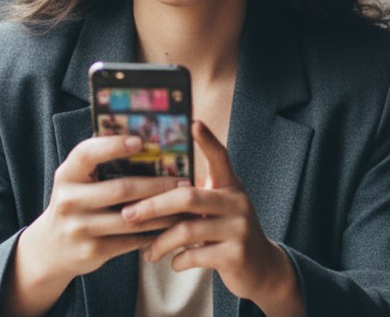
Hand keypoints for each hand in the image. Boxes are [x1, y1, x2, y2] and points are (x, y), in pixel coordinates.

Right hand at [1, 135, 188, 316]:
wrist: (50, 249)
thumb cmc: (75, 203)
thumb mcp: (76, 181)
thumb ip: (99, 163)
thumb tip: (144, 139)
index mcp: (66, 175)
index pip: (88, 154)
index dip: (113, 145)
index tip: (141, 140)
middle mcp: (69, 201)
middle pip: (121, 189)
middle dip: (157, 185)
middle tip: (183, 181)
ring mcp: (80, 228)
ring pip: (132, 218)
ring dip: (163, 212)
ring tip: (184, 203)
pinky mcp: (93, 251)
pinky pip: (132, 240)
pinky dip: (154, 232)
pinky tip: (171, 225)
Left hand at [121, 121, 303, 315]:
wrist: (261, 267)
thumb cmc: (227, 233)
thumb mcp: (218, 209)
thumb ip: (195, 197)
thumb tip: (148, 189)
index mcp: (230, 186)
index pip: (219, 156)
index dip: (206, 139)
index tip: (192, 121)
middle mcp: (237, 202)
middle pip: (188, 196)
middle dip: (153, 205)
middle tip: (127, 214)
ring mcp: (239, 228)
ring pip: (188, 229)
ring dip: (160, 242)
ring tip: (147, 252)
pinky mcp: (236, 255)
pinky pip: (196, 255)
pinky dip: (178, 260)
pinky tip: (172, 262)